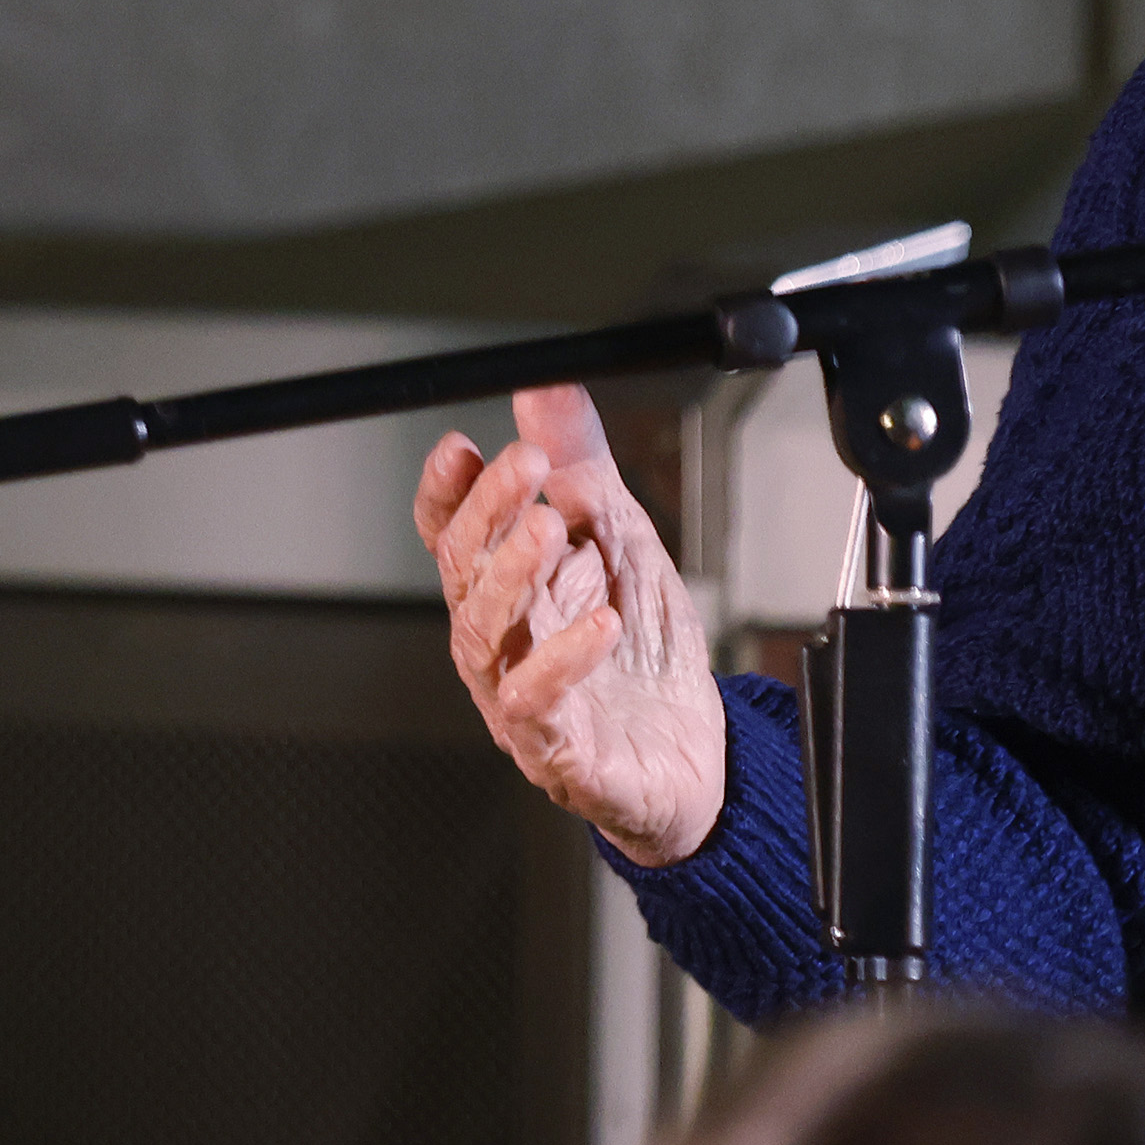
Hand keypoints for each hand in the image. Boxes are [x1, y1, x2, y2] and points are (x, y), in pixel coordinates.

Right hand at [413, 385, 727, 864]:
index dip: (447, 494)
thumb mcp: (622, 541)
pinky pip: (541, 707)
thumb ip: (583, 466)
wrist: (696, 756)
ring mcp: (521, 702)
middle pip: (466, 576)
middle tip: (521, 465)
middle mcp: (502, 646)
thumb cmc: (644, 656)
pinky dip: (563, 662)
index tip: (458, 446)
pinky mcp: (558, 751)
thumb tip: (544, 388)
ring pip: (487, 637)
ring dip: (513, 576)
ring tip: (546, 526)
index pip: (453, 539)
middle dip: (486, 514)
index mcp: (511, 596)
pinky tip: (598, 624)